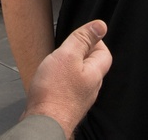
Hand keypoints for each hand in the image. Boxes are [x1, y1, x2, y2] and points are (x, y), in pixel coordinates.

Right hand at [23, 20, 111, 138]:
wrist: (44, 122)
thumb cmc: (54, 93)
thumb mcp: (68, 55)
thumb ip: (83, 39)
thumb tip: (100, 25)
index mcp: (95, 73)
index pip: (104, 52)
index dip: (94, 40)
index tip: (80, 35)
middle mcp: (91, 87)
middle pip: (91, 63)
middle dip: (79, 52)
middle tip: (65, 47)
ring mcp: (79, 97)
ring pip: (79, 75)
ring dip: (69, 66)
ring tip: (55, 62)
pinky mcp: (67, 104)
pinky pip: (68, 86)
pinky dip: (61, 78)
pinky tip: (50, 79)